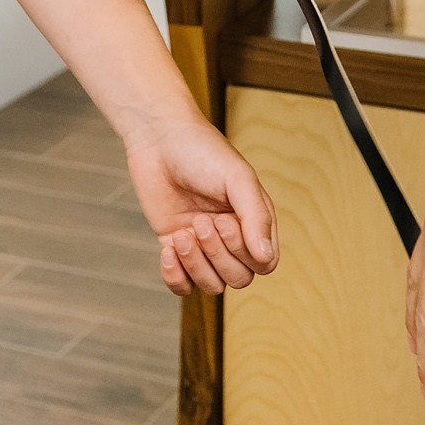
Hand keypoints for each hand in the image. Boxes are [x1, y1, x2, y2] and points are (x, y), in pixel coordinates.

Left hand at [123, 115, 279, 295]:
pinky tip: (167, 251)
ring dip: (195, 264)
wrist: (158, 139)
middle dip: (217, 255)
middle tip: (200, 221)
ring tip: (182, 233)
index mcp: (254, 221)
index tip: (224, 220)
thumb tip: (266, 258)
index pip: (264, 263)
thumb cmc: (203, 152)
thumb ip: (256, 217)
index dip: (244, 252)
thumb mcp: (237, 178)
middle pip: (238, 278)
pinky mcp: (175, 247)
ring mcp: (203, 245)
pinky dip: (175, 277)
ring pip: (211, 285)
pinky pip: (181, 285)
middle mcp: (232, 237)